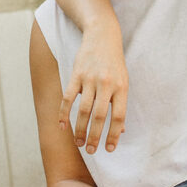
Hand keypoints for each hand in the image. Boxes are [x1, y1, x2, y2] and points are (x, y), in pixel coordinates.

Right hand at [59, 23, 128, 153]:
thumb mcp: (124, 82)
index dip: (113, 135)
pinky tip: (63, 126)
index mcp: (122, 88)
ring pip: (84, 110)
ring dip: (80, 129)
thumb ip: (120, 104)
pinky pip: (68, 98)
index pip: (118, 116)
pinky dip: (64, 113)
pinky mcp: (76, 74)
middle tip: (91, 151)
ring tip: (79, 143)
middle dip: (95, 136)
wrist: (103, 36)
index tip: (109, 149)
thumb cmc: (115, 63)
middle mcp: (107, 84)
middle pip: (100, 116)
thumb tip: (120, 130)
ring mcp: (90, 79)